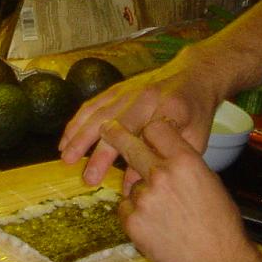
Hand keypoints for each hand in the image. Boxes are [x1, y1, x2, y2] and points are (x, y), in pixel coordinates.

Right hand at [58, 57, 223, 186]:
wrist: (194, 74)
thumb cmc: (196, 113)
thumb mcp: (194, 140)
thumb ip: (165, 161)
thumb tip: (130, 187)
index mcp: (170, 110)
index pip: (143, 136)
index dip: (123, 158)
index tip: (108, 181)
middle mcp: (146, 97)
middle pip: (117, 125)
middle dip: (98, 152)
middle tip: (85, 177)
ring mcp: (130, 90)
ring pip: (99, 113)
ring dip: (80, 135)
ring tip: (66, 157)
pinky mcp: (118, 87)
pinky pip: (93, 104)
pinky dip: (77, 121)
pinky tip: (66, 138)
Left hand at [100, 116, 261, 261]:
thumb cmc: (220, 223)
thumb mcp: (209, 182)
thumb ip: (184, 164)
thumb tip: (166, 155)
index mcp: (186, 161)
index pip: (156, 128)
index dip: (150, 130)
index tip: (142, 130)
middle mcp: (162, 174)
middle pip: (130, 145)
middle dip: (116, 135)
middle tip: (108, 129)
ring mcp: (144, 198)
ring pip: (131, 185)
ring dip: (141, 194)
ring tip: (164, 215)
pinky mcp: (132, 221)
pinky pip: (126, 208)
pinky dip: (136, 214)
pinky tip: (155, 226)